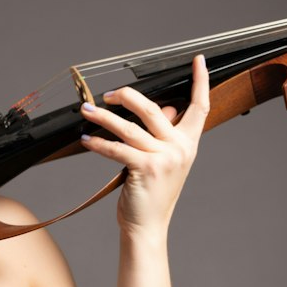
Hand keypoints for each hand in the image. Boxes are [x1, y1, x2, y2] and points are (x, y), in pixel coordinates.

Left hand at [79, 54, 209, 236]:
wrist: (148, 226)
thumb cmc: (152, 193)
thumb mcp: (165, 162)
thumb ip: (163, 136)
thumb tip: (161, 109)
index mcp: (189, 143)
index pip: (200, 106)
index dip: (200, 81)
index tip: (198, 60)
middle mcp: (180, 148)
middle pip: (153, 109)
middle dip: (127, 96)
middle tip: (109, 94)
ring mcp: (164, 158)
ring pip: (129, 127)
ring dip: (103, 117)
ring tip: (86, 110)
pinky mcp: (145, 169)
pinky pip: (117, 149)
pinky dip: (98, 143)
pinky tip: (87, 139)